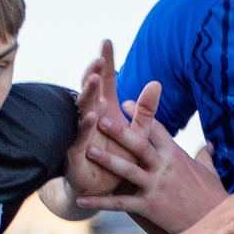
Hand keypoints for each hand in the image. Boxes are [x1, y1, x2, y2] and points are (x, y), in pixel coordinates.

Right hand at [65, 41, 132, 205]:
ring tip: (94, 80)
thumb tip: (156, 82)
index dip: (107, 62)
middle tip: (99, 60)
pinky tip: (91, 117)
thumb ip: (146, 111)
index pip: (107, 81)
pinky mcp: (77, 153)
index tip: (107, 42)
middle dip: (94, 74)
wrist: (102, 191)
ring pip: (83, 110)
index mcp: (106, 110)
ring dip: (87, 95)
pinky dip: (85, 127)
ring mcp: (82, 134)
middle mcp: (91, 118)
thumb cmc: (119, 159)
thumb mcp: (138, 134)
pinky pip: (80, 138)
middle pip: (91, 91)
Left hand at [78, 81, 229, 233]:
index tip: (124, 101)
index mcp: (176, 155)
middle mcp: (165, 167)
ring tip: (88, 150)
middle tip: (100, 118)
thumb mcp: (210, 173)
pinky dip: (100, 202)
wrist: (215, 225)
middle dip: (120, 131)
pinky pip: (121, 204)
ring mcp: (156, 187)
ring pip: (128, 170)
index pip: (156, 128)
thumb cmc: (212, 198)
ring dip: (107, 160)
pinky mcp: (150, 207)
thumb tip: (208, 145)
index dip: (140, 113)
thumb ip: (204, 156)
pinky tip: (81, 200)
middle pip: (140, 144)